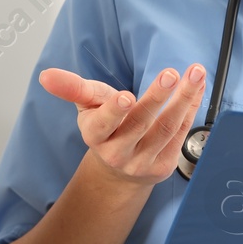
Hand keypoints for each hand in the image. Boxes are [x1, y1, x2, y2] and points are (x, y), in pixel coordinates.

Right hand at [38, 64, 205, 186]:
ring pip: (166, 129)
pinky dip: (191, 107)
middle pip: (139, 124)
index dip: (114, 112)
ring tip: (195, 74)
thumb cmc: (105, 127)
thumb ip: (71, 88)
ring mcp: (143, 161)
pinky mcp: (164, 165)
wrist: (120, 169)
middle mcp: (118, 152)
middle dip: (156, 97)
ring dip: (183, 99)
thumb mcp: (86, 106)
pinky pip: (181, 132)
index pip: (103, 125)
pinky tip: (197, 87)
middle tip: (169, 74)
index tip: (126, 96)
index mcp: (96, 136)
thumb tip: (45, 75)